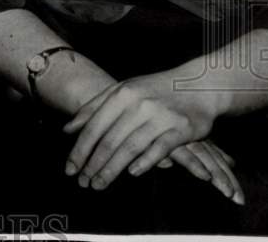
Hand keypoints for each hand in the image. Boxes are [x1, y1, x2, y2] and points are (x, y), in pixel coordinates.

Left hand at [61, 71, 237, 199]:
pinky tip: (132, 173)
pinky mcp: (181, 128)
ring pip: (130, 147)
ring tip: (100, 184)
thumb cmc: (155, 89)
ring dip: (113, 169)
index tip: (70, 168)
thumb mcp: (123, 90)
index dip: (80, 149)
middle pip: (110, 140)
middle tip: (83, 182)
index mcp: (121, 94)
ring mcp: (160, 116)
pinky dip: (145, 162)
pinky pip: (159, 149)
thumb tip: (68, 129)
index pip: (94, 126)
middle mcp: (138, 104)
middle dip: (93, 164)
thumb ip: (95, 107)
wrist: (199, 84)